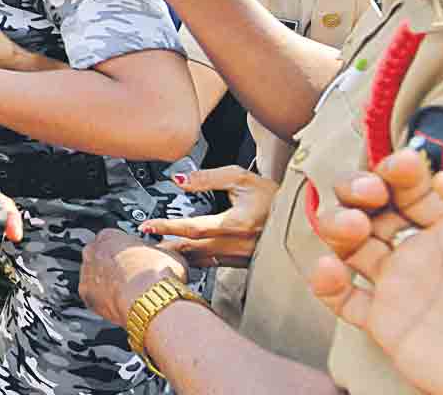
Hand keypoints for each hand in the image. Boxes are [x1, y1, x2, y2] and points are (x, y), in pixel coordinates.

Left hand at [80, 229, 188, 324]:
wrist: (150, 300)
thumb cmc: (156, 275)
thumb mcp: (169, 253)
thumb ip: (161, 249)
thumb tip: (167, 252)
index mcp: (110, 235)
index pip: (113, 237)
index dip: (126, 249)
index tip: (135, 257)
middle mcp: (93, 251)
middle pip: (100, 255)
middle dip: (113, 264)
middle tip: (131, 274)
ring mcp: (87, 273)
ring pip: (94, 275)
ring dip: (106, 282)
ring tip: (126, 291)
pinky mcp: (85, 294)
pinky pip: (92, 295)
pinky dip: (102, 299)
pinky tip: (118, 302)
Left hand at [140, 166, 278, 267]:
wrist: (300, 219)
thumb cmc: (272, 197)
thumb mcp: (241, 178)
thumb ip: (208, 178)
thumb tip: (180, 179)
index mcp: (237, 223)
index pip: (194, 227)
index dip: (168, 227)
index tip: (148, 225)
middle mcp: (237, 244)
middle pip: (192, 248)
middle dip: (165, 246)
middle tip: (142, 243)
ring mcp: (239, 257)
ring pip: (199, 259)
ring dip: (177, 255)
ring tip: (154, 250)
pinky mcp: (240, 264)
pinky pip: (210, 264)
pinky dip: (193, 260)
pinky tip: (180, 256)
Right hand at [308, 149, 442, 394]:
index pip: (412, 187)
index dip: (398, 171)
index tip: (402, 166)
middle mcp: (423, 253)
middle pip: (369, 208)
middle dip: (356, 190)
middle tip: (367, 192)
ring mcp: (402, 288)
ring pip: (348, 246)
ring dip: (335, 226)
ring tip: (350, 226)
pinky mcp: (387, 325)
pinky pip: (342, 300)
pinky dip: (325, 284)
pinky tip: (328, 269)